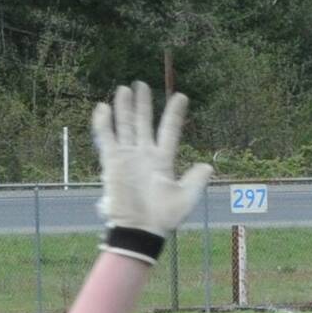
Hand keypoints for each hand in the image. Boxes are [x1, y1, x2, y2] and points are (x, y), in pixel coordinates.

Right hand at [92, 82, 211, 239]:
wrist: (141, 229)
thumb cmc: (164, 217)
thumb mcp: (186, 197)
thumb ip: (196, 180)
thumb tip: (208, 165)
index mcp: (163, 160)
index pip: (169, 131)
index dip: (175, 114)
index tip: (182, 96)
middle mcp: (145, 155)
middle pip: (143, 123)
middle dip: (143, 104)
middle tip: (141, 84)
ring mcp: (128, 157)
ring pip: (125, 126)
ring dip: (124, 108)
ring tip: (125, 88)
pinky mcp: (112, 163)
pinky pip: (106, 139)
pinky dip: (104, 123)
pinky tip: (103, 107)